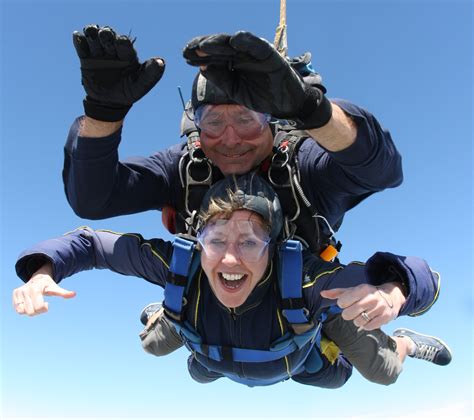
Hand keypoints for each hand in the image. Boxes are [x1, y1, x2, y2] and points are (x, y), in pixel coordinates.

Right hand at [12, 263, 75, 315]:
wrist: (38, 277)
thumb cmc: (48, 285)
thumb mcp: (56, 288)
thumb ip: (63, 292)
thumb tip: (74, 294)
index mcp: (36, 289)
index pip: (38, 308)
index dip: (44, 309)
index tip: (47, 304)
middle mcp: (25, 290)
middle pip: (30, 312)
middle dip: (37, 311)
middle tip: (41, 305)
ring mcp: (19, 292)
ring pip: (22, 312)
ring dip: (30, 311)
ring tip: (35, 304)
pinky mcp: (15, 294)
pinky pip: (17, 309)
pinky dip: (23, 309)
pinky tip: (29, 303)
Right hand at [73, 24, 164, 120]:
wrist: (109, 103)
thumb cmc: (128, 92)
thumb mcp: (140, 86)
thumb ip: (150, 74)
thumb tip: (162, 61)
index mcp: (128, 55)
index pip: (125, 44)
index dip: (123, 42)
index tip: (122, 42)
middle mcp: (113, 51)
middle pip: (108, 37)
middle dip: (107, 34)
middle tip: (105, 34)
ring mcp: (99, 54)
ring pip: (94, 38)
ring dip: (92, 33)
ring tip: (91, 32)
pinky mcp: (86, 58)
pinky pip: (82, 47)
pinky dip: (79, 41)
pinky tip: (78, 36)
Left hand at [183, 31, 331, 127]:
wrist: (286, 103)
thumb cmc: (262, 96)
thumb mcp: (236, 91)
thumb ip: (221, 80)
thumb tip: (203, 67)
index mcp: (233, 62)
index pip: (214, 55)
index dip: (199, 54)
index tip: (185, 56)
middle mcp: (242, 55)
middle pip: (221, 47)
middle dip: (204, 47)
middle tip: (188, 49)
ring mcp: (255, 54)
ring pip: (235, 44)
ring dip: (220, 43)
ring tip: (204, 45)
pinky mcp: (270, 55)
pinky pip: (258, 46)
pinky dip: (247, 42)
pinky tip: (234, 41)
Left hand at [320, 282, 406, 329]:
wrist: (391, 296)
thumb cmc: (366, 294)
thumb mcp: (352, 290)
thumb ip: (337, 293)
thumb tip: (322, 293)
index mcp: (362, 289)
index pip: (342, 302)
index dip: (342, 304)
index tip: (347, 302)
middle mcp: (371, 298)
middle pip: (348, 314)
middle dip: (348, 314)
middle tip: (353, 311)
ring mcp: (379, 308)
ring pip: (358, 322)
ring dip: (357, 320)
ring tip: (362, 314)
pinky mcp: (385, 318)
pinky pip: (368, 327)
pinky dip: (366, 326)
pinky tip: (369, 319)